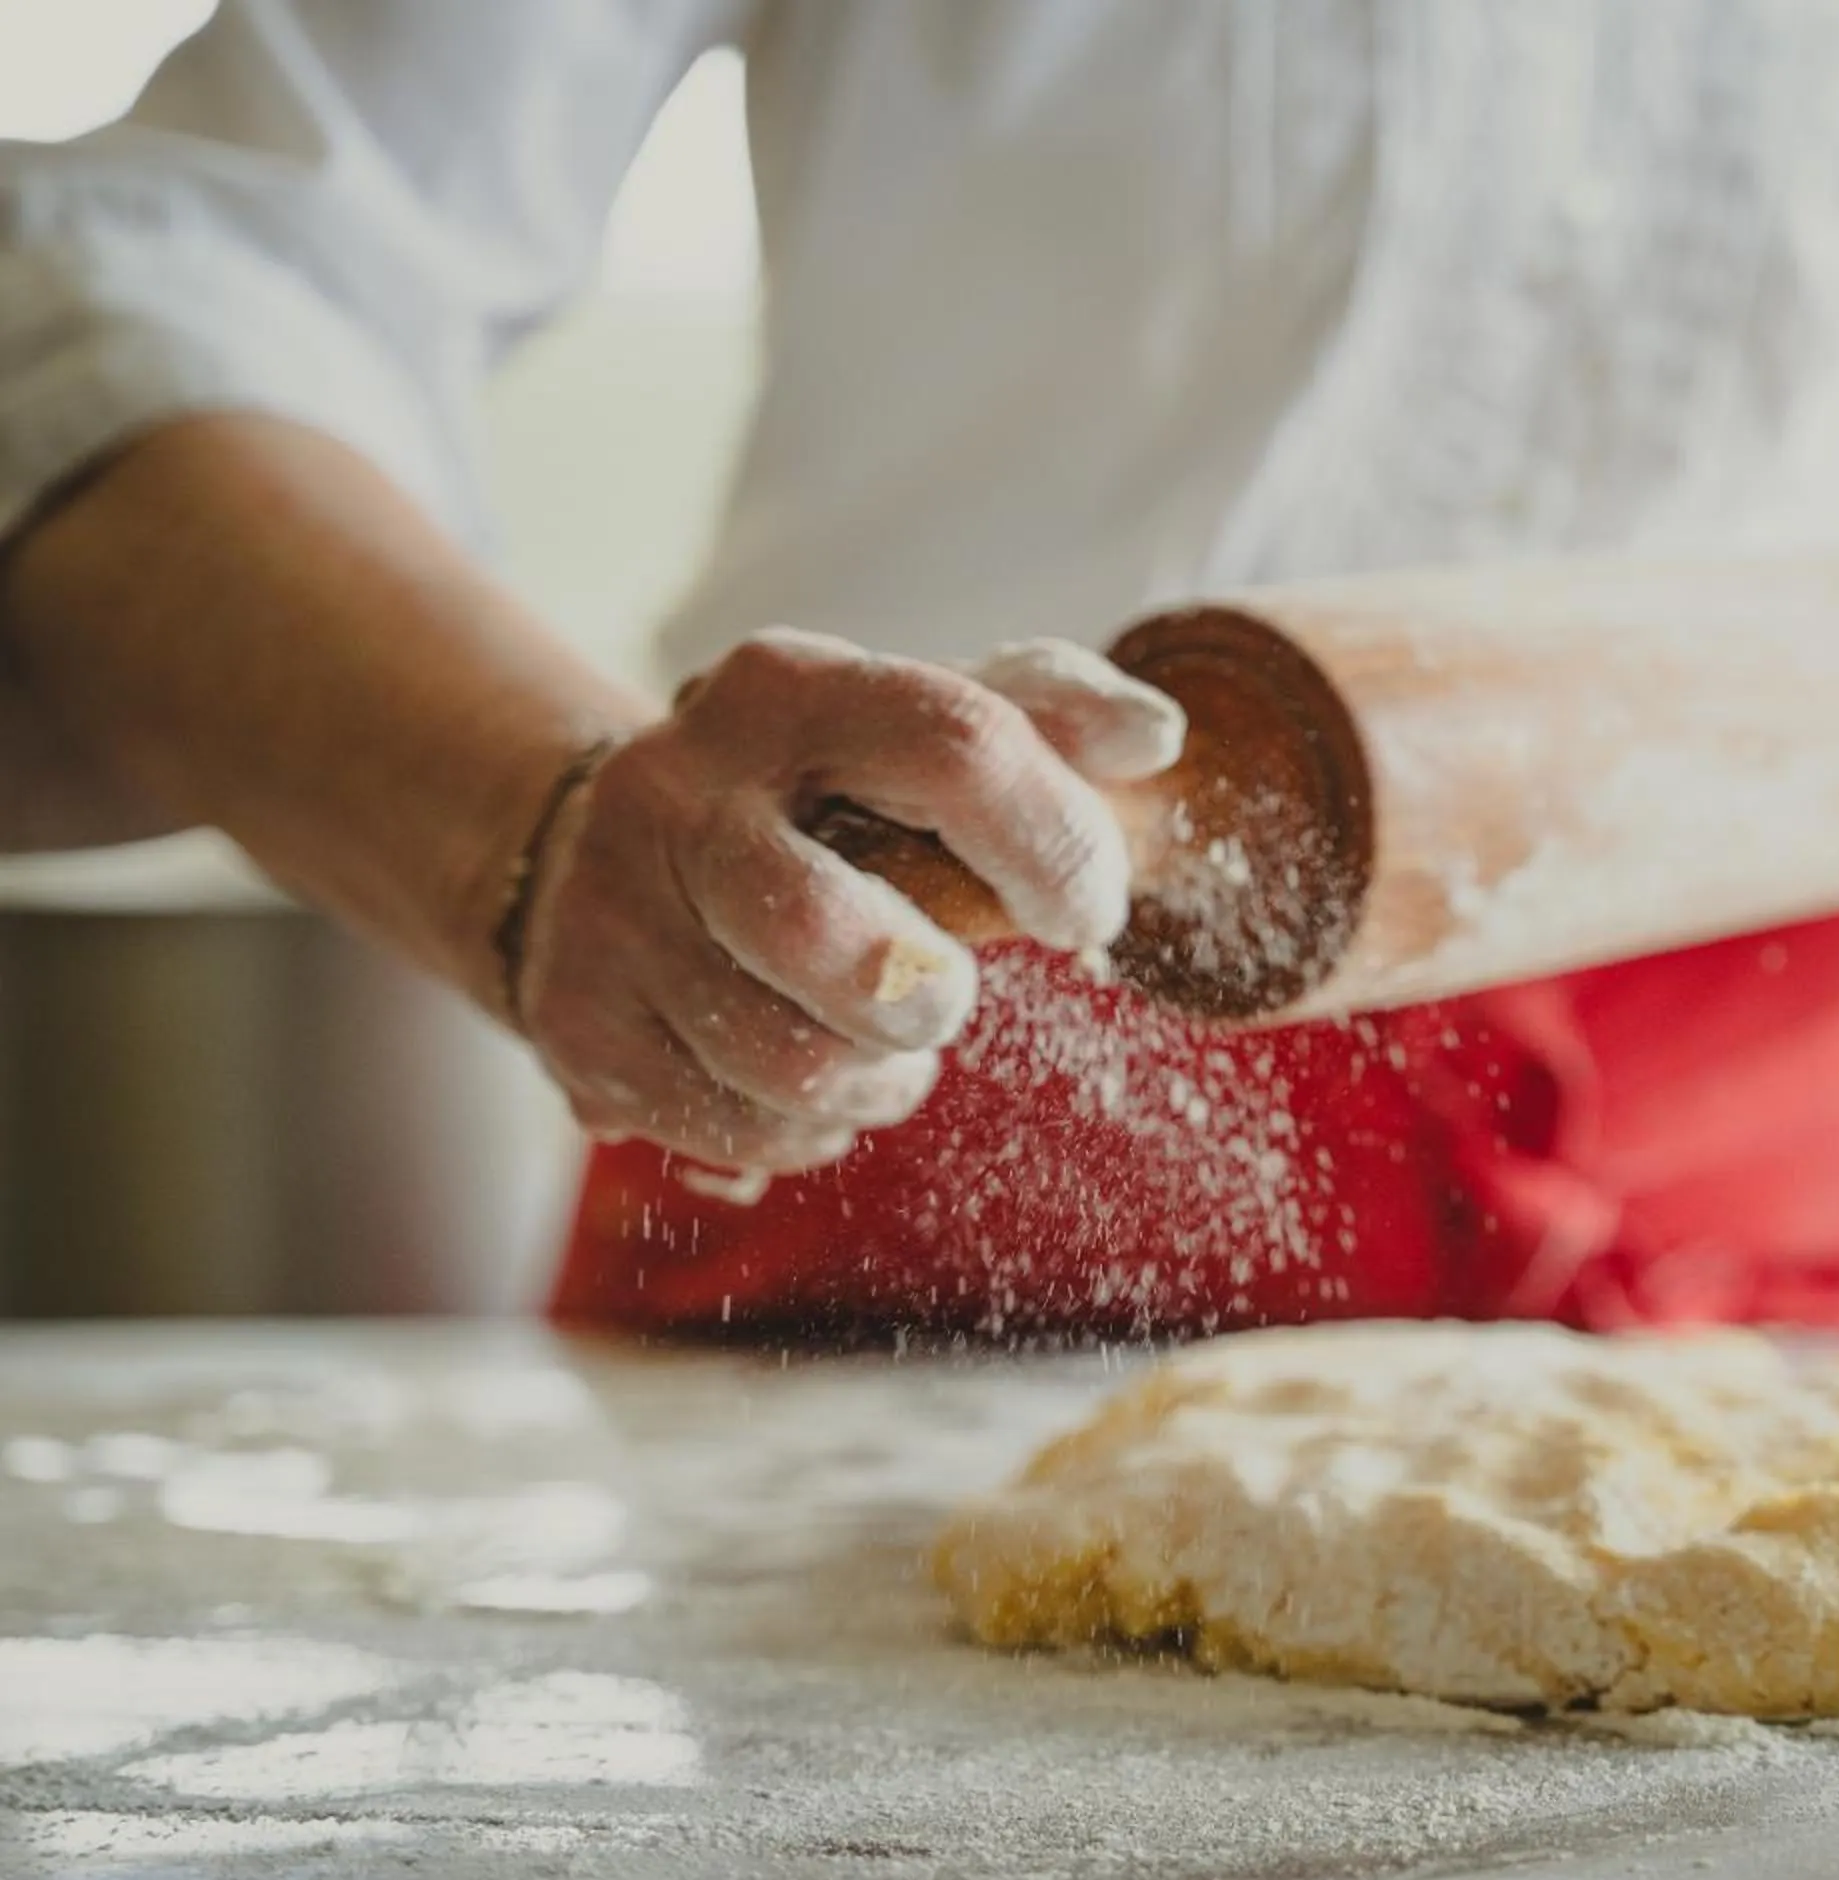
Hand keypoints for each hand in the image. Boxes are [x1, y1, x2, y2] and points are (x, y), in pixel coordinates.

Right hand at [513, 629, 1182, 1172]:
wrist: (595, 848)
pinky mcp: (580, 1025)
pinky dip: (814, 1125)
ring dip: (881, 1078)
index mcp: (787, 688)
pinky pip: (743, 1129)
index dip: (1054, 845)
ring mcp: (612, 910)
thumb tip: (1154, 738)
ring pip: (792, 1063)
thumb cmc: (817, 794)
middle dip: (930, 1000)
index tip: (1088, 912)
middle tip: (947, 996)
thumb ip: (1051, 710)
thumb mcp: (920, 720)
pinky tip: (814, 1074)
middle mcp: (679, 787)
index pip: (957, 746)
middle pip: (838, 939)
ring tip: (885, 1043)